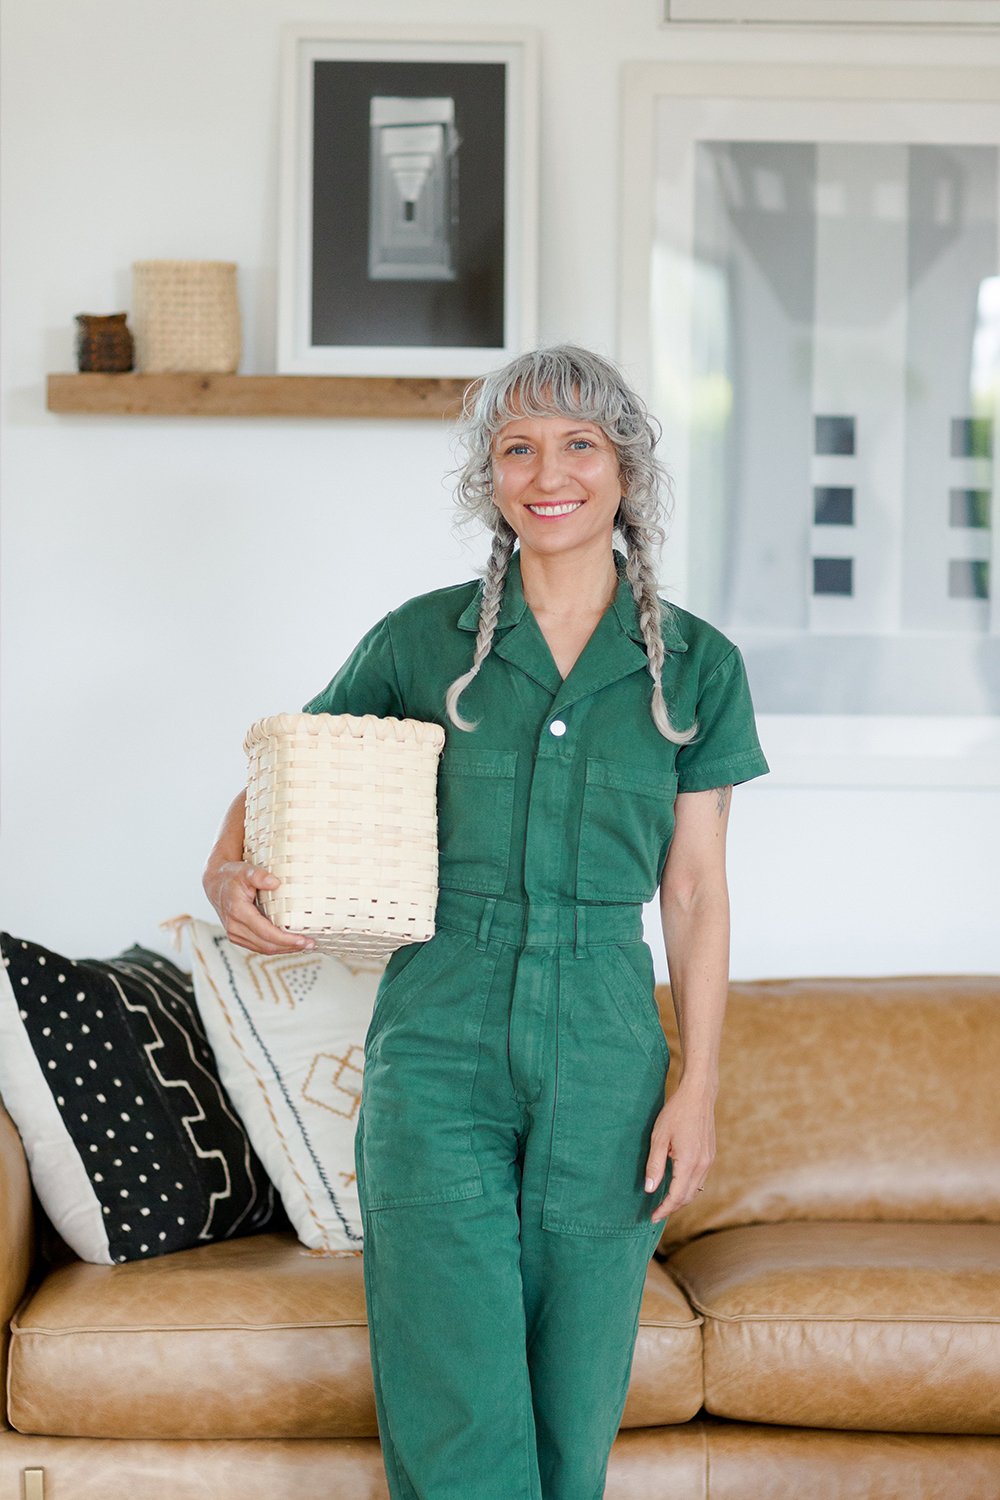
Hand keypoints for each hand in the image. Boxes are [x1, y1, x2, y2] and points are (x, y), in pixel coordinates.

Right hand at [205, 860, 315, 955]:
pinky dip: (275, 947)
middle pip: (267, 945)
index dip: (285, 939)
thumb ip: (259, 876)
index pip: (265, 932)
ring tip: (304, 945)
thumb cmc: (232, 876)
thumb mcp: (245, 871)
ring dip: (285, 949)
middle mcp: (234, 927)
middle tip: (310, 944)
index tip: (303, 939)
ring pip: (263, 949)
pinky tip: (289, 944)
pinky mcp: (238, 936)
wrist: (215, 883)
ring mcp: (235, 934)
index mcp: (238, 912)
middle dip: (290, 947)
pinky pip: (259, 946)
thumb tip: (275, 882)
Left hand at [644, 1083, 715, 1223]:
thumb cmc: (675, 1113)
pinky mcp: (710, 1155)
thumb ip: (654, 1165)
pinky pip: (699, 1179)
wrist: (698, 1095)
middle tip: (656, 1213)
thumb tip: (650, 1190)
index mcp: (689, 1163)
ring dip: (680, 1200)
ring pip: (695, 1190)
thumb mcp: (658, 1138)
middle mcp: (702, 1165)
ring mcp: (709, 1161)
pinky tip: (677, 1186)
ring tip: (665, 1203)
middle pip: (687, 1197)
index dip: (664, 1209)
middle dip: (672, 1208)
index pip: (676, 1196)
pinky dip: (688, 1188)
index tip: (652, 1217)